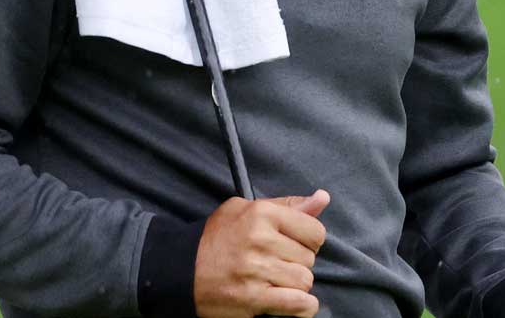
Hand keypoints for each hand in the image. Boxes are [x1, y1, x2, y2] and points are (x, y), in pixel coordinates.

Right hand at [192, 189, 329, 317]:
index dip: (309, 240)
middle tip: (279, 263)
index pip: (314, 230)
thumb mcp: (246, 209)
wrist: (182, 269)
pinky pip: (297, 304)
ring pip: (304, 281)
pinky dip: (302, 306)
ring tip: (278, 280)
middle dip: (298, 262)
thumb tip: (322, 198)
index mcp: (262, 214)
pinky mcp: (253, 298)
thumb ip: (287, 205)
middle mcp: (261, 240)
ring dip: (296, 284)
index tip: (296, 243)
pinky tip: (294, 301)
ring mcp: (257, 271)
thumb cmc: (216, 237)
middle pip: (309, 258)